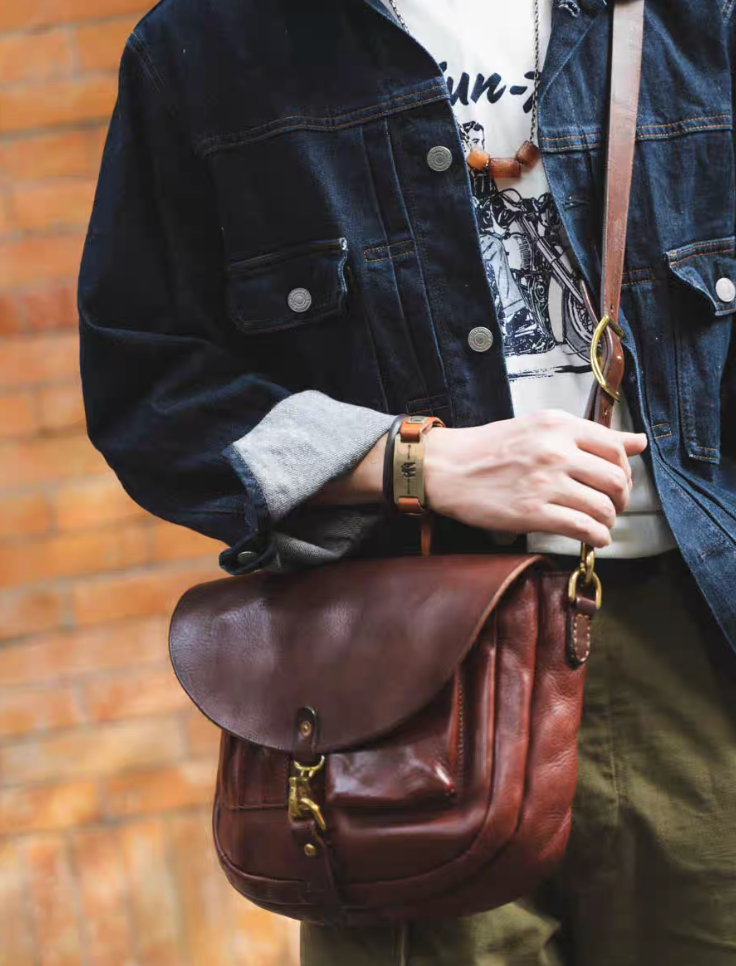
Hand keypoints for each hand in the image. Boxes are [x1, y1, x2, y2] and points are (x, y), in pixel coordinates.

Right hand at [424, 410, 647, 548]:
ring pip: (602, 507)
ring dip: (608, 521)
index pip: (615, 449)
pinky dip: (597, 537)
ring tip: (600, 523)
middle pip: (615, 480)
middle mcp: (556, 451)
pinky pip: (583, 528)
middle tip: (611, 506)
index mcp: (558, 426)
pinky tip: (593, 538)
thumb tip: (638, 441)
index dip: (624, 471)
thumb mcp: (539, 427)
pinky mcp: (533, 513)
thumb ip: (588, 435)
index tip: (616, 482)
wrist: (447, 467)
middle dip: (620, 499)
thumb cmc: (490, 448)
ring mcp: (545, 483)